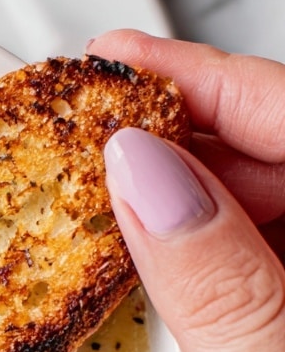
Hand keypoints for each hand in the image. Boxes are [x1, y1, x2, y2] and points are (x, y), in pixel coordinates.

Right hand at [87, 30, 284, 351]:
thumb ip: (224, 291)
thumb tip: (143, 177)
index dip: (202, 79)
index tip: (116, 59)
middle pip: (282, 151)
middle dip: (181, 136)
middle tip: (86, 133)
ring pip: (269, 201)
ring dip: (186, 192)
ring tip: (104, 194)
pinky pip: (262, 254)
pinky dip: (207, 245)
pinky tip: (160, 253)